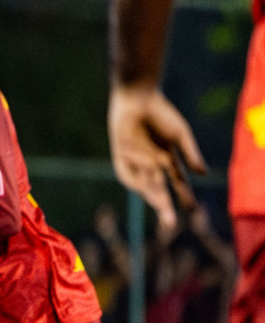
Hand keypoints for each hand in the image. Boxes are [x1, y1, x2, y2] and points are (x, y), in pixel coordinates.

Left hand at [108, 84, 206, 231]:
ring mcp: (135, 161)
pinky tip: (146, 185)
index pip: (177, 182)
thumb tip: (203, 174)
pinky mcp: (120, 156)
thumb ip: (190, 154)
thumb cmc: (162, 113)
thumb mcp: (180, 135)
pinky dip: (137, 178)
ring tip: (161, 207)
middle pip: (158, 189)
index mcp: (167, 159)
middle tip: (169, 223)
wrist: (138, 99)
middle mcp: (151, 163)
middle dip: (164, 205)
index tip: (192, 210)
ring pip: (144, 184)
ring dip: (151, 196)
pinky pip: (127, 173)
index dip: (184, 196)